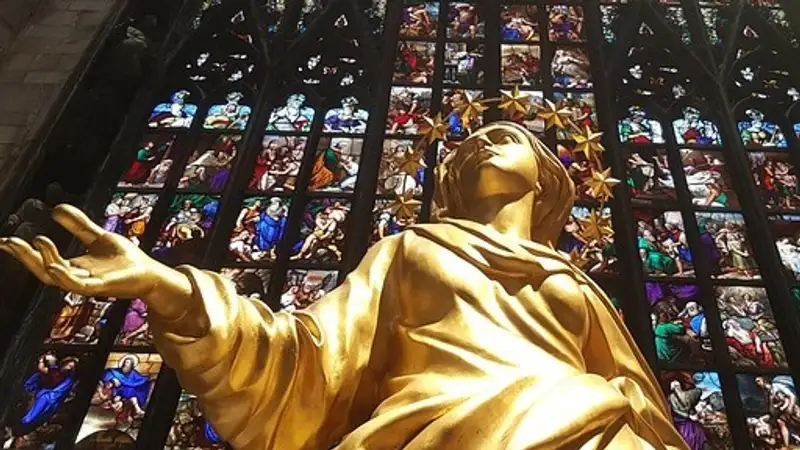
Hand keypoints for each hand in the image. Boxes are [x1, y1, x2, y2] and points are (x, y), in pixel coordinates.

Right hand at [0, 204, 158, 299]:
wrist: (150, 274)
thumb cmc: (126, 260)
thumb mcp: (97, 236)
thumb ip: (78, 225)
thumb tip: (56, 208)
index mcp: (73, 267)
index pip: (41, 261)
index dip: (23, 251)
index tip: (4, 240)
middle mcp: (76, 277)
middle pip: (42, 270)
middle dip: (25, 257)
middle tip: (9, 242)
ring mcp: (87, 284)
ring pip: (57, 277)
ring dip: (44, 261)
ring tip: (37, 240)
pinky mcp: (102, 287)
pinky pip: (79, 285)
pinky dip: (65, 277)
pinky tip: (55, 265)